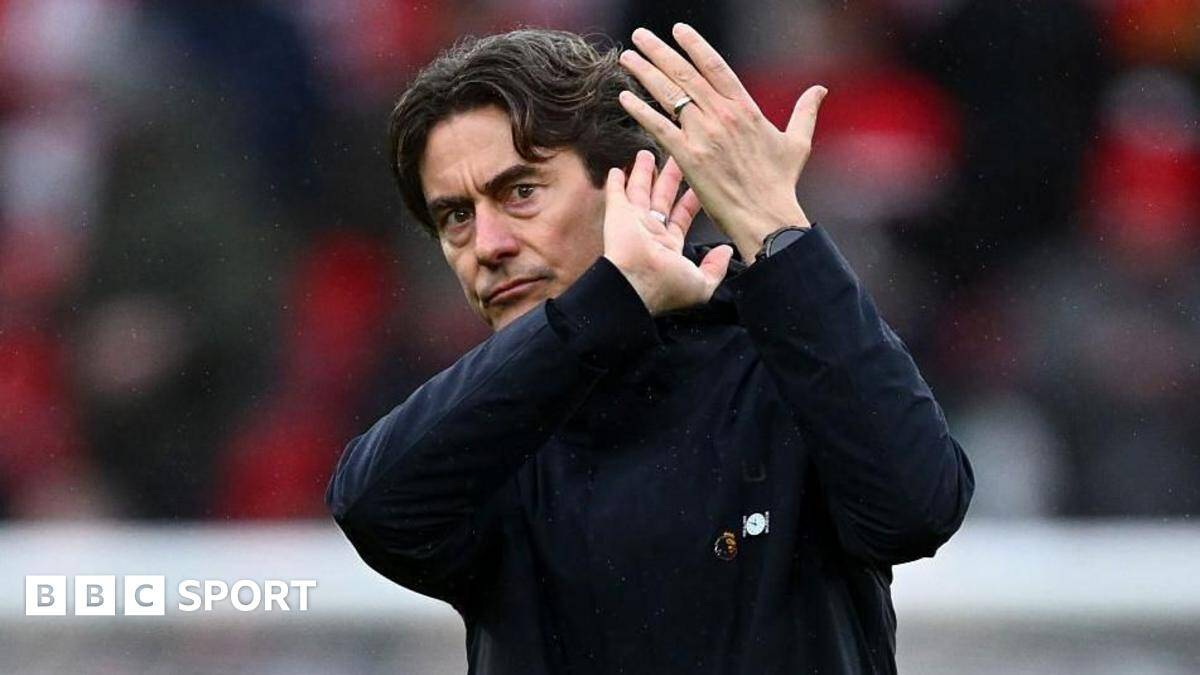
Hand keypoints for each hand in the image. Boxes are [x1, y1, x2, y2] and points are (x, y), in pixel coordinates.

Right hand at [603, 149, 733, 314]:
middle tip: (675, 158)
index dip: (690, 200)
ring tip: (647, 154)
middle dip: (668, 178)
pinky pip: (615, 194)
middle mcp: (650, 233)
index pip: (681, 216)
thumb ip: (715, 267)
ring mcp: (632, 223)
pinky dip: (615, 182)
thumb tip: (726, 251)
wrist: (637, 285)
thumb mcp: (701, 283)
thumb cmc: (667, 285)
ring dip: (642, 174)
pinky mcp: (617, 215)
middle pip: (661, 199)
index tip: (698, 182)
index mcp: (669, 246)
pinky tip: (616, 170)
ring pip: (640, 192)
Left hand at [617, 23, 824, 261]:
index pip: (715, 66)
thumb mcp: (797, 143)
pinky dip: (641, 110)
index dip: (695, 45)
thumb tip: (820, 89)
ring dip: (645, 73)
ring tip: (627, 58)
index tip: (678, 30)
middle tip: (640, 36)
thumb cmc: (780, 184)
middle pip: (685, 74)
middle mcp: (722, 115)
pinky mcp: (688, 156)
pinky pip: (659, 127)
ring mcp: (703, 134)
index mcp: (745, 108)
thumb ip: (804, 112)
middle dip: (659, 52)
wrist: (766, 217)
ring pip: (669, 95)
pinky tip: (625, 98)